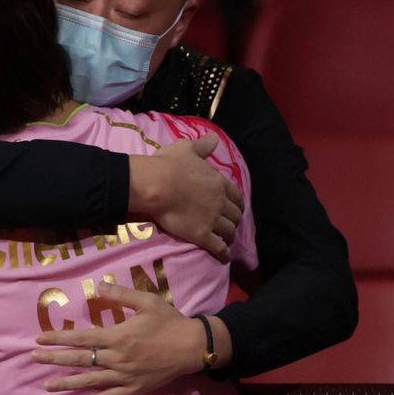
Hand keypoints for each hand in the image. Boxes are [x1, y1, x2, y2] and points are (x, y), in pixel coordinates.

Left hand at [33, 282, 217, 394]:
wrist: (192, 347)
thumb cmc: (169, 322)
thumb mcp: (147, 301)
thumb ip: (121, 295)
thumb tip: (98, 287)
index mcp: (118, 336)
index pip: (81, 338)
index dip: (58, 338)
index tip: (39, 339)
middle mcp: (117, 359)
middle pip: (80, 360)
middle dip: (54, 359)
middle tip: (33, 359)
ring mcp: (124, 377)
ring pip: (89, 382)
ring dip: (66, 384)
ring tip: (46, 386)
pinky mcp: (133, 389)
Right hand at [129, 134, 242, 262]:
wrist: (155, 185)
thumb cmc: (169, 164)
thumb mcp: (187, 148)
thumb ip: (203, 146)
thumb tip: (214, 137)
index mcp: (218, 182)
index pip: (236, 196)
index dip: (238, 203)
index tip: (235, 208)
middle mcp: (220, 202)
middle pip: (235, 215)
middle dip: (234, 221)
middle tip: (229, 224)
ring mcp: (212, 219)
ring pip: (229, 231)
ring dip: (230, 236)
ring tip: (227, 240)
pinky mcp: (202, 235)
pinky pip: (218, 247)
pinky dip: (223, 253)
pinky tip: (224, 257)